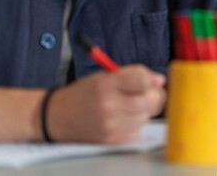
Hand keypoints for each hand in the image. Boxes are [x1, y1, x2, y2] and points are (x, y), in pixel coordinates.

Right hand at [46, 65, 164, 143]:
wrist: (56, 117)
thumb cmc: (85, 94)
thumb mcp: (104, 77)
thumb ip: (133, 76)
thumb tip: (160, 80)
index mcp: (106, 84)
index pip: (142, 79)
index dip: (151, 79)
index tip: (151, 81)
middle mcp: (108, 104)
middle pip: (150, 100)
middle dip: (151, 96)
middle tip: (143, 94)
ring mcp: (110, 124)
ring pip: (146, 116)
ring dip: (142, 111)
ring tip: (125, 107)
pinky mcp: (111, 140)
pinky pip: (137, 131)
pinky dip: (134, 125)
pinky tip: (120, 120)